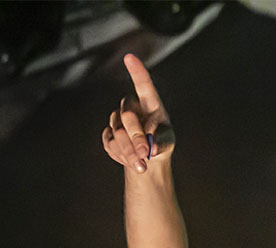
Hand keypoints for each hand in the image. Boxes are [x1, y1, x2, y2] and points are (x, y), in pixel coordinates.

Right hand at [102, 53, 175, 172]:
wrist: (148, 158)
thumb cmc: (162, 144)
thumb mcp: (167, 143)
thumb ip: (160, 142)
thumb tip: (150, 148)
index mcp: (150, 103)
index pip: (143, 85)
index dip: (136, 71)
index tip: (129, 57)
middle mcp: (132, 107)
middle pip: (127, 114)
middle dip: (136, 135)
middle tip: (146, 152)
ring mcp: (118, 120)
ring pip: (117, 132)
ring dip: (129, 151)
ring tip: (142, 164)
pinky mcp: (108, 134)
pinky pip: (110, 143)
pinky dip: (121, 156)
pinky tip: (132, 161)